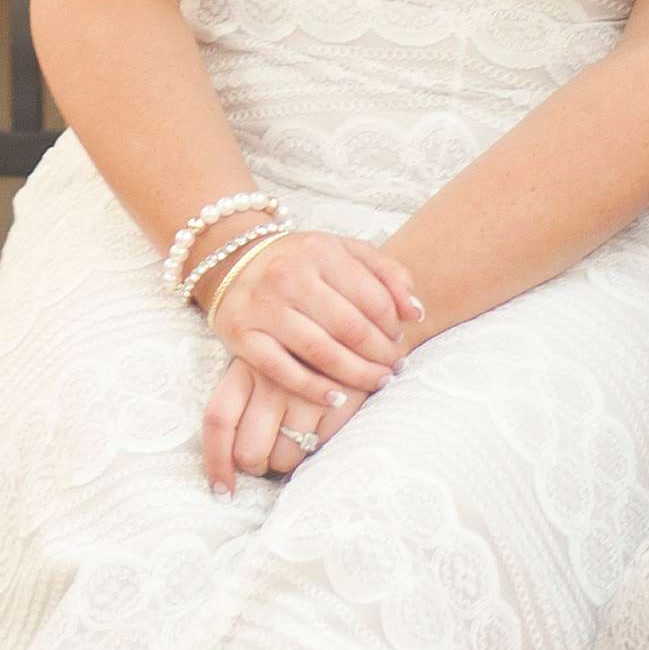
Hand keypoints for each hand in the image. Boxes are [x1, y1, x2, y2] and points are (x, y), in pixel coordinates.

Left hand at [198, 350, 361, 493]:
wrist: (356, 323)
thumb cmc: (300, 351)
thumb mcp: (264, 360)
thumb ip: (246, 398)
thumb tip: (232, 458)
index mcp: (245, 368)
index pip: (218, 421)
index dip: (216, 463)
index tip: (222, 491)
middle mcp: (272, 381)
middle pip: (248, 451)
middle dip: (257, 464)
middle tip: (267, 457)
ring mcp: (307, 393)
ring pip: (284, 459)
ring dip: (287, 460)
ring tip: (297, 439)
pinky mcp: (340, 402)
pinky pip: (319, 449)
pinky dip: (319, 448)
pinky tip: (322, 428)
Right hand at [208, 227, 422, 401]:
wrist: (232, 260)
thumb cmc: (300, 260)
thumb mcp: (344, 251)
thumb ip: (388, 273)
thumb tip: (416, 312)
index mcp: (319, 251)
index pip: (372, 298)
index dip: (393, 326)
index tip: (400, 339)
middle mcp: (288, 276)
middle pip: (350, 328)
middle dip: (380, 354)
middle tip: (394, 367)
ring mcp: (263, 307)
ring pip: (321, 352)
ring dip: (356, 374)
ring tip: (377, 381)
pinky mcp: (241, 335)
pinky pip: (283, 371)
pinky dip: (313, 389)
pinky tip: (336, 398)